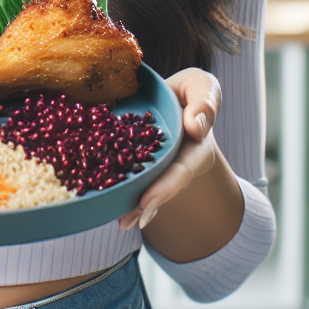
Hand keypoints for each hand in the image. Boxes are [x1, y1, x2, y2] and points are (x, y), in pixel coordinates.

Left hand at [118, 68, 220, 232]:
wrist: (171, 94)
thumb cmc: (190, 91)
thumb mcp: (202, 88)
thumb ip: (204, 103)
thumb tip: (195, 128)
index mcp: (194, 149)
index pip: (181, 171)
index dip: (166, 188)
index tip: (148, 201)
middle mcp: (175, 163)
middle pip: (160, 187)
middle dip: (145, 205)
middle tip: (126, 221)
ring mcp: (156, 165)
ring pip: (144, 186)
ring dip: (131, 206)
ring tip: (118, 221)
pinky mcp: (136, 160)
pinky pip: (129, 174)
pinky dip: (119, 188)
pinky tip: (104, 203)